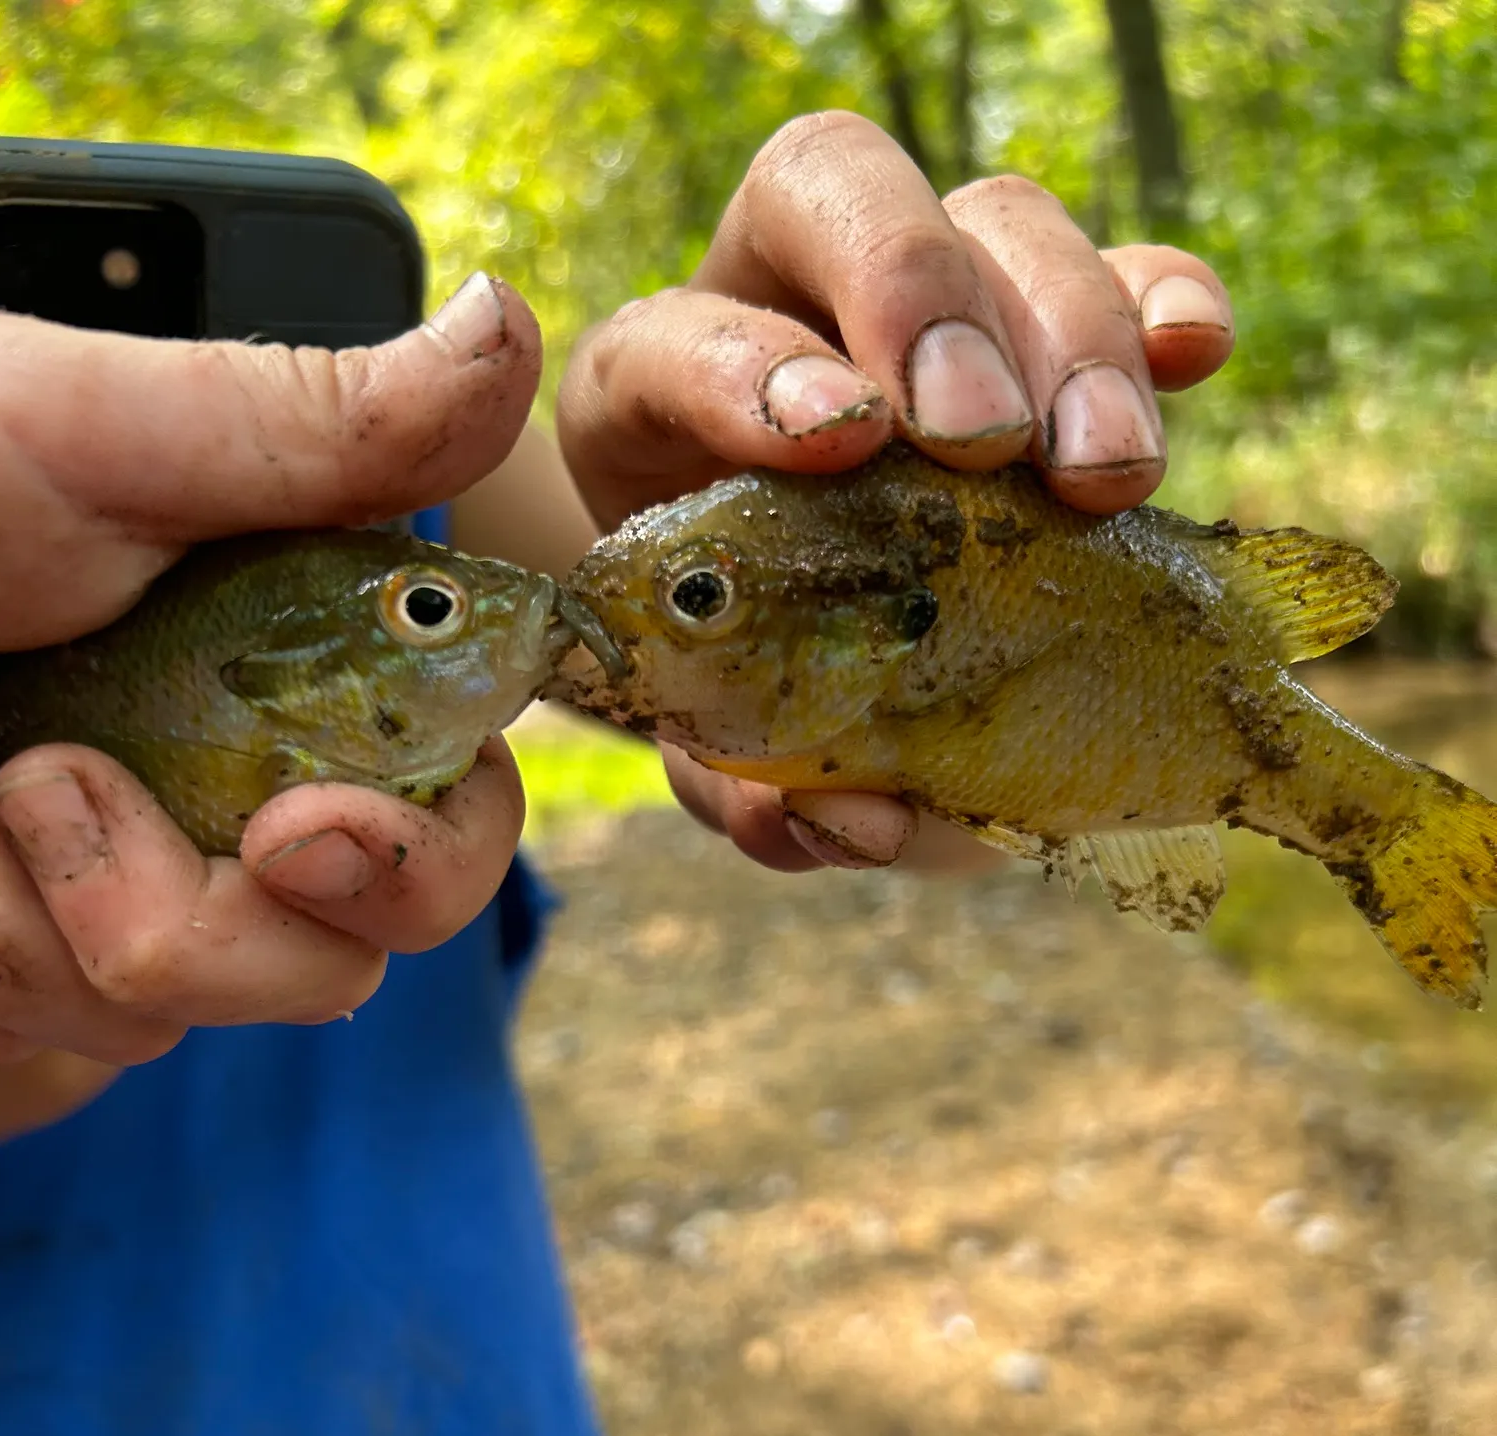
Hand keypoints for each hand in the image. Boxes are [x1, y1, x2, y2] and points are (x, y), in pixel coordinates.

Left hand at [0, 273, 541, 1113]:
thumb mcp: (99, 438)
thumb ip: (324, 421)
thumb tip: (511, 327)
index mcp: (297, 667)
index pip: (456, 796)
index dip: (435, 844)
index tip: (313, 830)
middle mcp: (242, 788)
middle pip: (366, 936)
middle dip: (266, 923)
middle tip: (140, 822)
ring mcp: (147, 893)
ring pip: (227, 1000)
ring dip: (95, 922)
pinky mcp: (46, 991)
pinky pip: (93, 1055)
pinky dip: (22, 983)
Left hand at [557, 110, 1233, 872]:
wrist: (803, 625)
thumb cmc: (745, 667)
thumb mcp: (722, 727)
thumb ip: (743, 779)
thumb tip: (834, 822)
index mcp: (659, 400)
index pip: (677, 337)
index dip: (748, 372)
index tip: (838, 439)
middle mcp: (786, 306)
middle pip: (846, 195)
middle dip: (926, 306)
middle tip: (991, 446)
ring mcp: (929, 297)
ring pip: (1000, 221)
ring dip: (1069, 333)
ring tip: (1110, 475)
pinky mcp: (1049, 318)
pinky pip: (1123, 266)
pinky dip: (1163, 304)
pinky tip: (1194, 359)